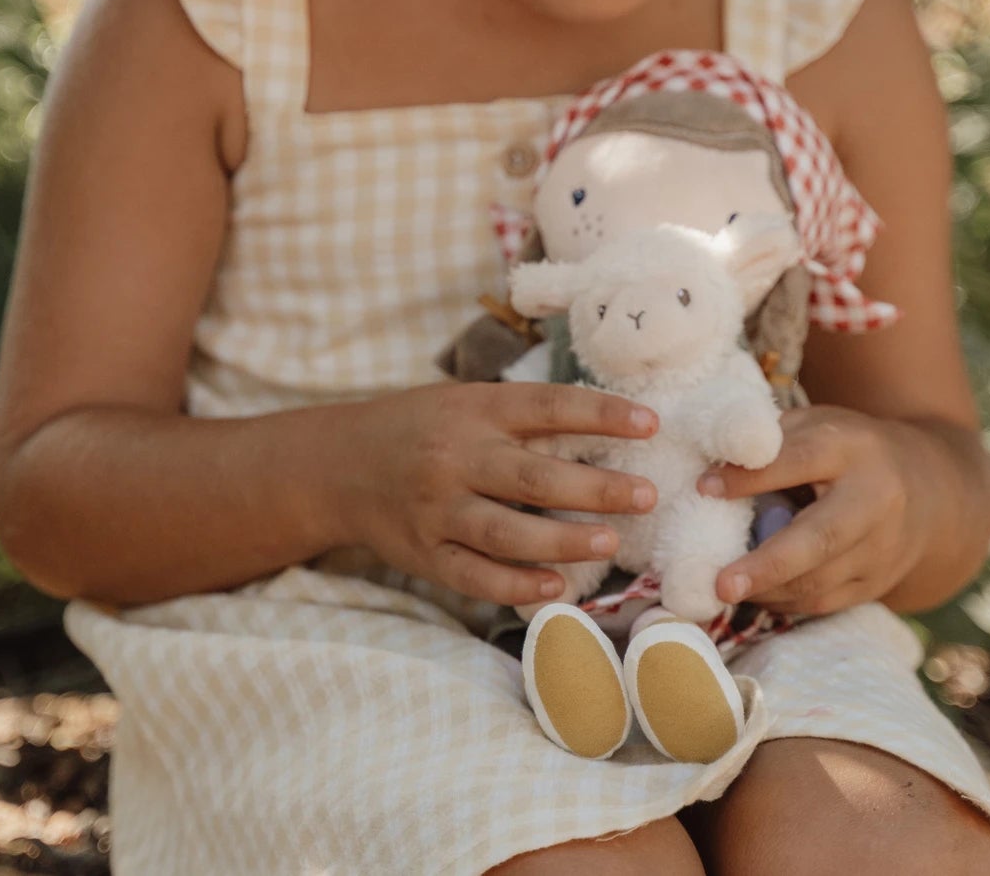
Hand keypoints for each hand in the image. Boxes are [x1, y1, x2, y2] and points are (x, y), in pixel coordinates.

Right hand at [343, 380, 659, 609]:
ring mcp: (438, 510)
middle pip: (534, 476)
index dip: (601, 413)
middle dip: (596, 488)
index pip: (547, 406)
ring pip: (507, 532)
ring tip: (609, 541)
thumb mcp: (466, 402)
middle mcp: (457, 457)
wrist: (339, 465)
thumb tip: (605, 428)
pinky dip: (516, 584)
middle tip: (646, 495)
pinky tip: (556, 587)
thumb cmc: (422, 427)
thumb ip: (522, 417)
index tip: (650, 423)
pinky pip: (475, 576)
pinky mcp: (425, 554)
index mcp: (475, 410)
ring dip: (563, 540)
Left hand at [694, 405, 924, 616]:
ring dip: (767, 591)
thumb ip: (770, 442)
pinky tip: (753, 595)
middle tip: (720, 584)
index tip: (704, 487)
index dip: (750, 476)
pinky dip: (783, 603)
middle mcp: (873, 501)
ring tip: (721, 590)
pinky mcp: (876, 584)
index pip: (798, 461)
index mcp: (852, 449)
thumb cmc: (850, 450)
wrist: (930, 490)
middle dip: (767, 564)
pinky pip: (824, 602)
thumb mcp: (817, 426)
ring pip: (820, 581)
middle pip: (820, 538)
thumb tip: (710, 468)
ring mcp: (880, 549)